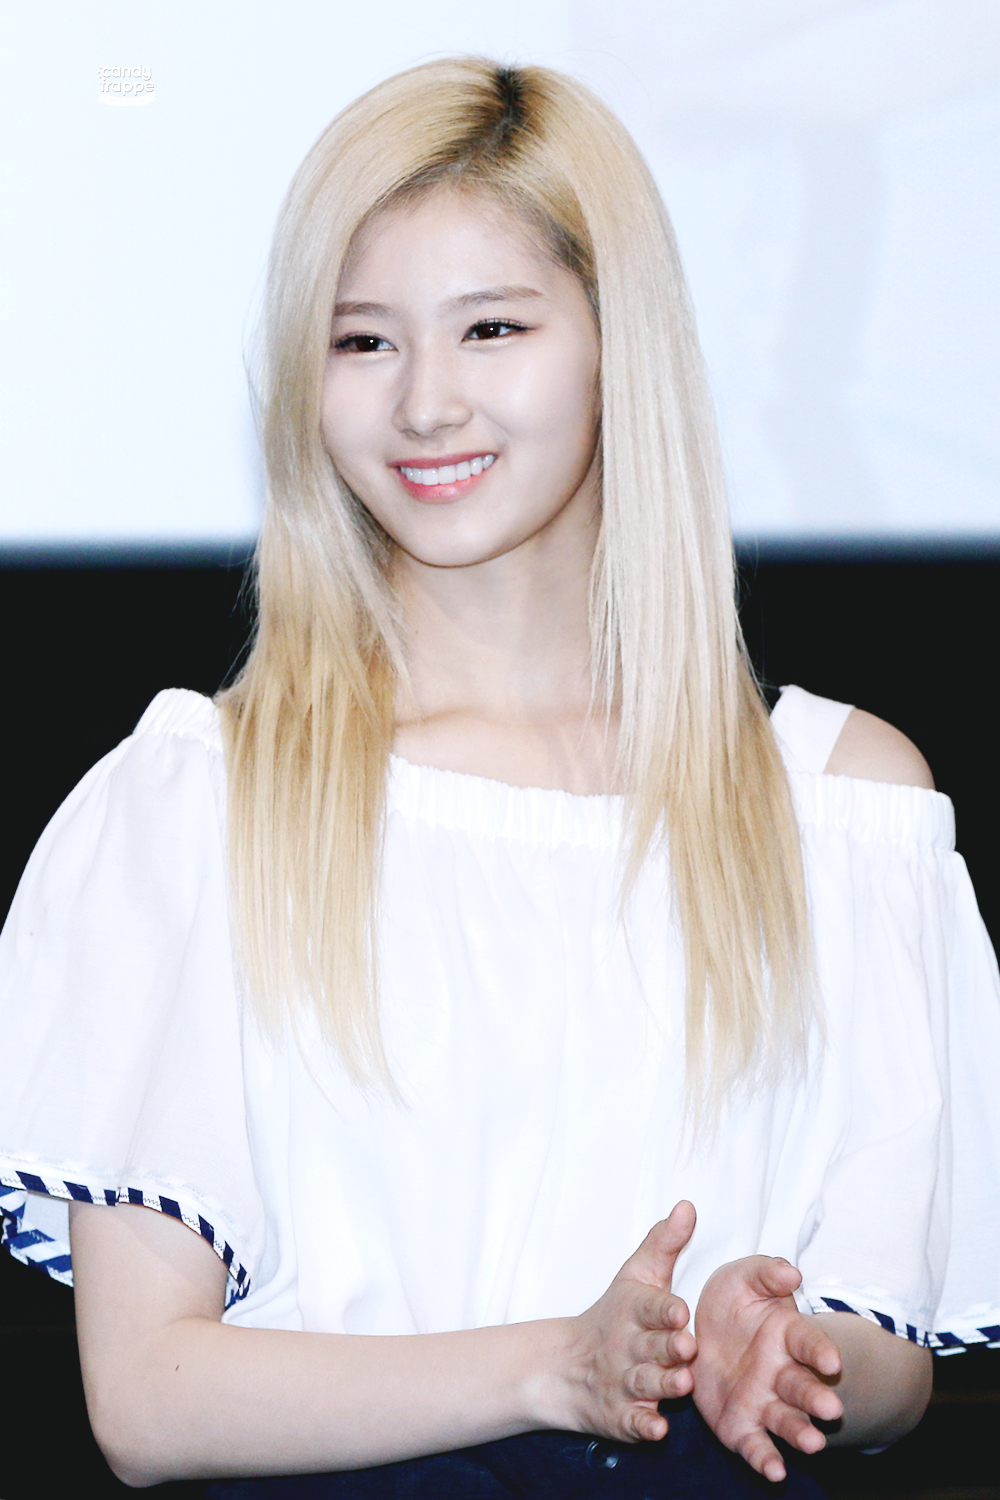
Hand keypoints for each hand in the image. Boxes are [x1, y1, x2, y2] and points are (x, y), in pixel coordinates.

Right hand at [554, 1200, 696, 1442]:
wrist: (566, 1368)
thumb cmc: (614, 1316)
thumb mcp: (636, 1276)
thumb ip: (664, 1243)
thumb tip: (688, 1205)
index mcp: (634, 1311)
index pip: (649, 1306)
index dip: (664, 1309)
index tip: (680, 1310)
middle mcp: (628, 1347)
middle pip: (651, 1347)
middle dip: (667, 1348)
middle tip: (686, 1346)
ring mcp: (623, 1382)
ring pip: (645, 1384)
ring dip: (663, 1385)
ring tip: (682, 1384)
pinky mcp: (621, 1416)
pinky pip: (633, 1423)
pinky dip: (643, 1426)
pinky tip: (657, 1429)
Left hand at [693, 1257, 842, 1481]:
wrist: (702, 1333)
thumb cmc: (733, 1301)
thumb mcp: (744, 1277)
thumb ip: (767, 1273)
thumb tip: (792, 1273)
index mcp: (787, 1335)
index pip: (809, 1342)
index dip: (821, 1351)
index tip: (832, 1362)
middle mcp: (782, 1374)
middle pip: (803, 1388)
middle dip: (817, 1399)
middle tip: (831, 1410)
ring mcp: (764, 1403)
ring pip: (786, 1420)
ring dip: (800, 1433)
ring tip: (813, 1444)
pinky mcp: (742, 1427)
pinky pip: (756, 1445)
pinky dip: (766, 1459)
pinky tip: (776, 1473)